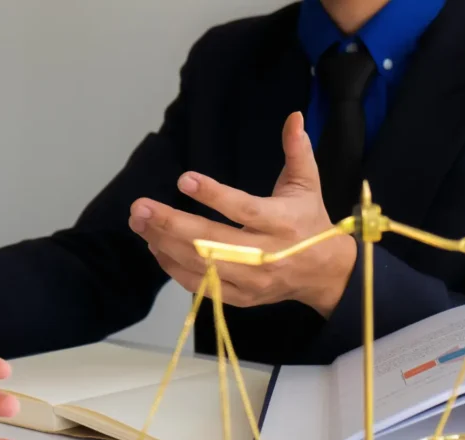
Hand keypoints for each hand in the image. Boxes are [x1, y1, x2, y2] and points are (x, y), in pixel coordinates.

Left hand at [128, 112, 356, 316]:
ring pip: (201, 265)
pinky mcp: (241, 297)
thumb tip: (294, 116)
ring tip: (139, 222)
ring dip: (165, 243)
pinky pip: (202, 286)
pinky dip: (174, 268)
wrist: (325, 274)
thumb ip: (297, 151)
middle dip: (171, 223)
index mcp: (281, 222)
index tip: (183, 179)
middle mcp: (265, 254)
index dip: (213, 195)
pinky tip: (155, 246)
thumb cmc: (309, 221)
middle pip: (211, 241)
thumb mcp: (307, 184)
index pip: (243, 209)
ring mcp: (251, 280)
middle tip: (139, 207)